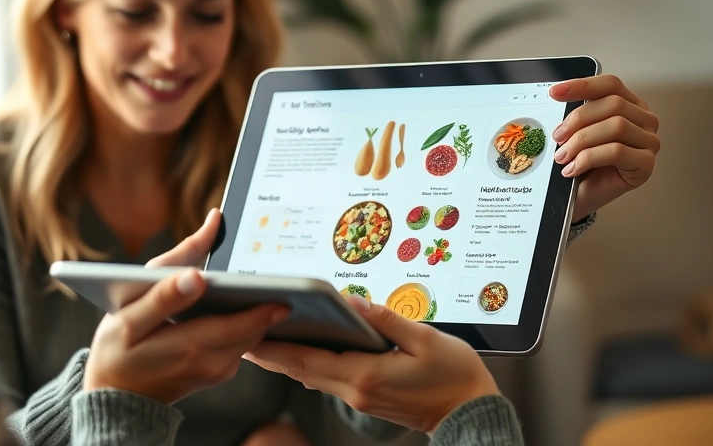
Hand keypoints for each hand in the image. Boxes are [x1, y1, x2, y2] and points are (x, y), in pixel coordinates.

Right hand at [85, 212, 288, 404]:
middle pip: (253, 328)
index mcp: (190, 346)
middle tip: (280, 274)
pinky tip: (237, 302)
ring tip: (262, 282)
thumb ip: (164, 294)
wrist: (116, 397)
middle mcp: (210, 362)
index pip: (240, 325)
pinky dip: (244, 322)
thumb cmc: (117, 353)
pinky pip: (242, 342)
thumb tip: (197, 275)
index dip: (262, 305)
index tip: (282, 286)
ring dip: (257, 311)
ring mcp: (216, 370)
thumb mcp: (129, 320)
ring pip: (251, 335)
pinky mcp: (218, 371)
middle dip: (265, 301)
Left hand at [243, 296, 498, 434]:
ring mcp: (360, 398)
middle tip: (242, 334)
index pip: (309, 359)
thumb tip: (354, 301)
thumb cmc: (454, 375)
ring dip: (287, 360)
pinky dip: (309, 365)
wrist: (470, 412)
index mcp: (367, 375)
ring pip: (312, 377)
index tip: (252, 332)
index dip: (277, 346)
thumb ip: (385, 319)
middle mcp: (356, 390)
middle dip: (271, 353)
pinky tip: (301, 352)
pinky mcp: (366, 399)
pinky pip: (328, 380)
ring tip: (262, 339)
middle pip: (302, 370)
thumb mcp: (425, 338)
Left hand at [549, 75, 659, 221]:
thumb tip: (558, 94)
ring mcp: (650, 142)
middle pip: (613, 104)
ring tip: (562, 157)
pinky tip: (573, 169)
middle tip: (557, 137)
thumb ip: (578, 112)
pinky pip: (617, 152)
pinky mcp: (646, 165)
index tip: (554, 92)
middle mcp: (645, 120)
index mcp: (630, 105)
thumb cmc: (582, 162)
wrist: (582, 195)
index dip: (582, 85)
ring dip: (581, 141)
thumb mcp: (577, 131)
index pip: (610, 85)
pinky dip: (588, 158)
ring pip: (616, 126)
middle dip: (578, 120)